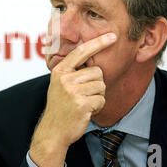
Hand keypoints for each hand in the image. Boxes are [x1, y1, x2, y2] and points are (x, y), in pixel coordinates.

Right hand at [29, 32, 116, 166]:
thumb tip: (91, 57)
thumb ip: (71, 71)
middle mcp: (64, 78)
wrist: (53, 130)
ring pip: (101, 85)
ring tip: (83, 103)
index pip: (81, 52)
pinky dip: (98, 106)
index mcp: (59, 71)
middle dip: (96, 83)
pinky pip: (101, 99)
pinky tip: (86, 111)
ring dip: (97, 96)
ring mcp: (72, 91)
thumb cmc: (60, 106)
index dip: (98, 43)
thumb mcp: (59, 84)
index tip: (112, 36)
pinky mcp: (81, 104)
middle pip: (97, 71)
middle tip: (83, 94)